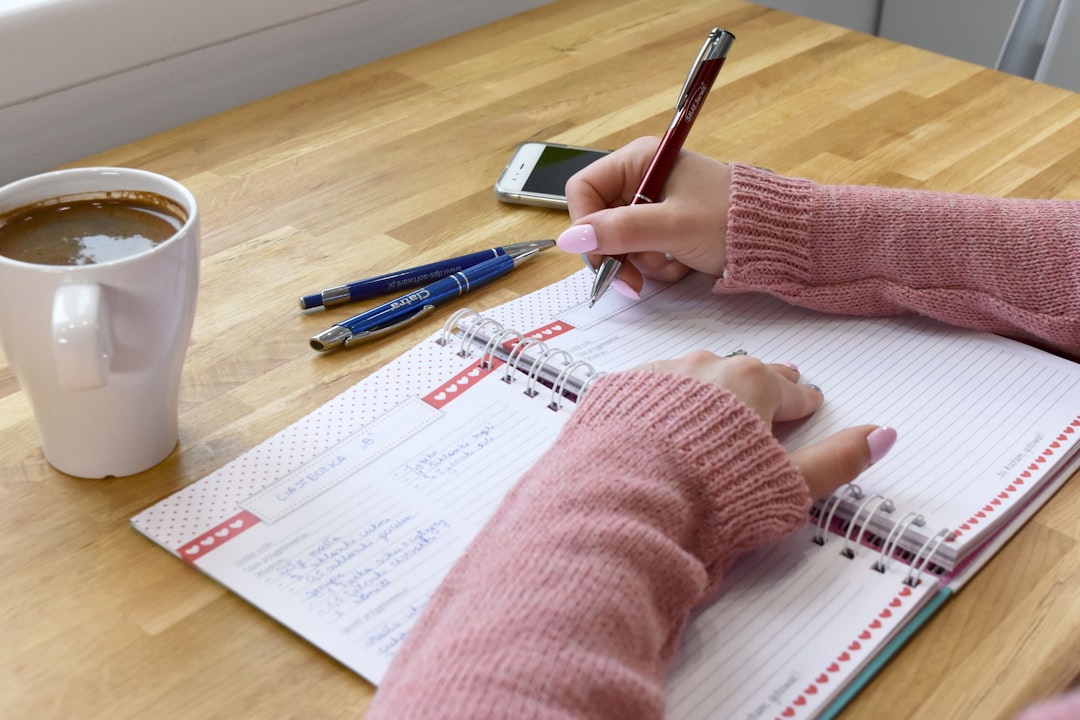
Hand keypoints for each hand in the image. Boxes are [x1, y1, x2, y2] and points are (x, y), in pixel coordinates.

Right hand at [559, 136, 732, 296]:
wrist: (778, 238)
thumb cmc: (731, 221)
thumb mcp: (672, 226)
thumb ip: (620, 231)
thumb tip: (570, 239)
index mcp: (640, 160)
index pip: (584, 190)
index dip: (585, 225)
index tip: (600, 255)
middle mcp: (642, 178)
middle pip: (599, 220)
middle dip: (616, 253)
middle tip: (632, 280)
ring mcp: (653, 204)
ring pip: (619, 242)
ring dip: (641, 263)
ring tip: (672, 265)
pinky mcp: (665, 227)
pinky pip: (641, 252)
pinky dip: (657, 266)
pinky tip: (681, 265)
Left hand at [641, 351, 895, 499]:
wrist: (627, 498)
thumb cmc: (712, 494)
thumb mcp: (790, 485)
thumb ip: (837, 459)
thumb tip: (883, 435)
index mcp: (751, 383)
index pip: (789, 391)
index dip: (802, 402)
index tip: (807, 403)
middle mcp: (705, 367)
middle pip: (742, 374)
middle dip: (759, 385)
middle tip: (770, 390)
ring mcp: (657, 375)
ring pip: (692, 375)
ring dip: (707, 387)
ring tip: (714, 401)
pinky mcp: (616, 393)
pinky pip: (648, 390)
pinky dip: (660, 400)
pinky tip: (659, 417)